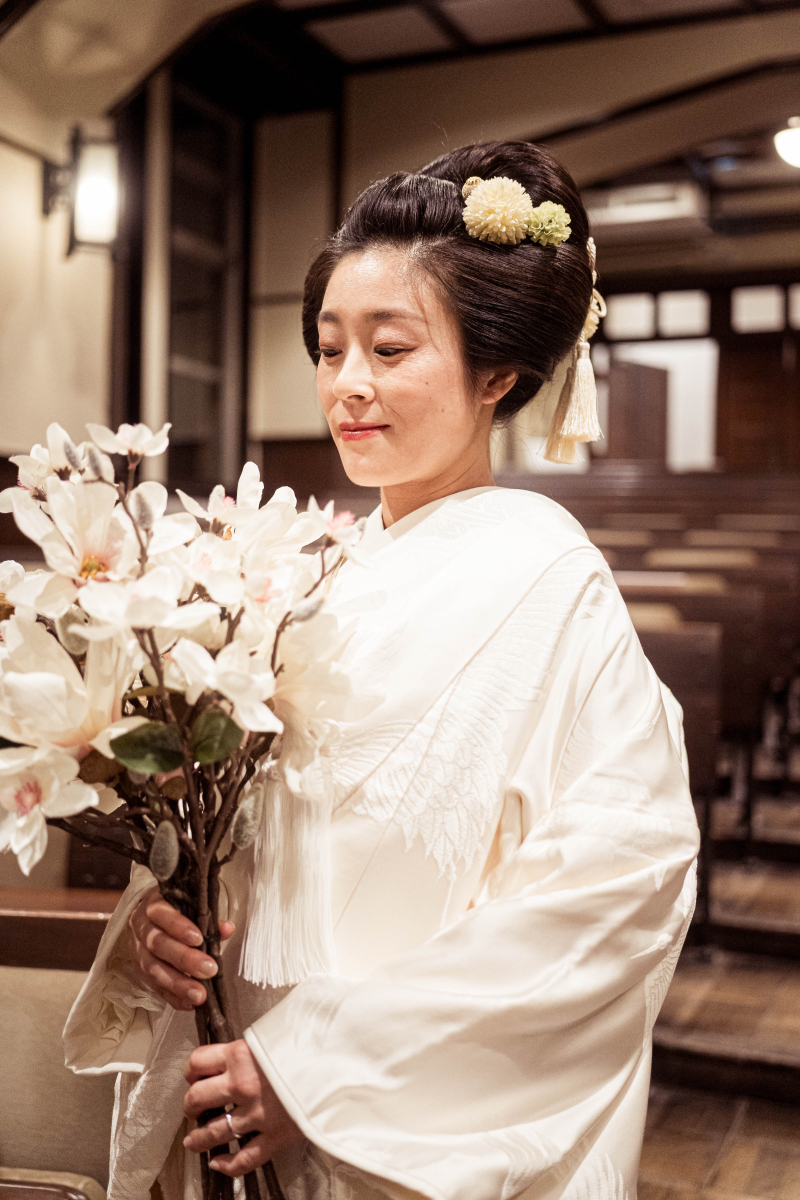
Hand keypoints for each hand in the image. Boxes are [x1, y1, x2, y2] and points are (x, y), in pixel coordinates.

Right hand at [128, 886, 234, 1011]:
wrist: (148, 918)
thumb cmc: (175, 910)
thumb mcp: (188, 906)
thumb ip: (207, 918)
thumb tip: (226, 929)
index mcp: (153, 906)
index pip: (162, 914)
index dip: (178, 926)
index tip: (199, 938)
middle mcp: (141, 929)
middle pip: (158, 944)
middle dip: (184, 959)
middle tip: (209, 969)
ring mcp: (138, 952)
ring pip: (153, 969)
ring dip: (178, 984)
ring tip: (199, 995)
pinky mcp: (140, 972)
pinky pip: (155, 988)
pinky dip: (172, 997)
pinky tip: (189, 1004)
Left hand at [183, 1040, 302, 1174]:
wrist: (341, 1063)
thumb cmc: (311, 1044)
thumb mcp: (278, 1029)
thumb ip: (256, 1039)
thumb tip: (247, 1039)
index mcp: (242, 1054)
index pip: (198, 1062)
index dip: (192, 1070)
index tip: (194, 1075)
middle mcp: (243, 1084)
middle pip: (197, 1099)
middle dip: (191, 1105)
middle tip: (193, 1107)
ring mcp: (257, 1114)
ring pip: (215, 1132)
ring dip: (199, 1139)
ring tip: (194, 1141)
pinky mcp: (274, 1137)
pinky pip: (243, 1158)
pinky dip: (227, 1165)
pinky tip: (219, 1162)